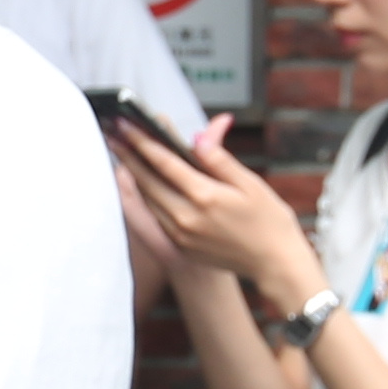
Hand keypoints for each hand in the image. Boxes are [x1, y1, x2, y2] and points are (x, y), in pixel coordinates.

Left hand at [115, 115, 314, 314]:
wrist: (275, 264)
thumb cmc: (269, 221)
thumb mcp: (250, 183)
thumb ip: (219, 159)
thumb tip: (196, 137)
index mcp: (205, 196)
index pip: (164, 162)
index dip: (142, 141)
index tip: (127, 125)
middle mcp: (187, 216)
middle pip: (147, 180)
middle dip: (128, 155)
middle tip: (113, 134)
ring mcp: (181, 234)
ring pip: (149, 198)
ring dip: (133, 174)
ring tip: (122, 152)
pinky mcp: (181, 245)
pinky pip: (157, 215)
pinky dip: (146, 195)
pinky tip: (141, 181)